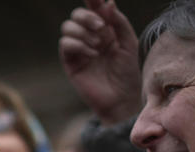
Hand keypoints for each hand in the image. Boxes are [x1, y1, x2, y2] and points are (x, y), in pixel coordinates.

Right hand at [59, 0, 141, 124]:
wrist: (121, 98)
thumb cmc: (127, 72)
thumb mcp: (129, 43)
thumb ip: (119, 22)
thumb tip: (108, 2)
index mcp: (104, 29)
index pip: (94, 8)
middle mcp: (88, 36)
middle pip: (76, 15)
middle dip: (88, 16)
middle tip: (102, 27)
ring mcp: (78, 49)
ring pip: (68, 27)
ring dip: (83, 32)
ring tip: (98, 46)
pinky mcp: (71, 62)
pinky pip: (65, 44)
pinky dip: (79, 45)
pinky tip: (93, 55)